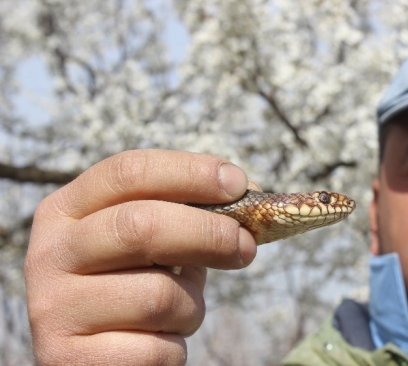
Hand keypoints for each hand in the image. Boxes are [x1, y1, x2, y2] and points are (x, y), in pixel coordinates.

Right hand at [24, 149, 256, 364]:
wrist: (92, 359)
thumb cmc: (130, 288)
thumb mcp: (145, 244)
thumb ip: (183, 216)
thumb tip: (247, 196)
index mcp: (66, 211)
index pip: (128, 172)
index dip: (190, 172)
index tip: (237, 183)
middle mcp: (50, 254)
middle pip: (141, 226)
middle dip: (209, 233)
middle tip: (245, 246)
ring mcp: (54, 309)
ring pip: (157, 295)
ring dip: (191, 306)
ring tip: (181, 312)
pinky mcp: (70, 359)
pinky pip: (156, 349)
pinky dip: (175, 347)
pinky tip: (157, 343)